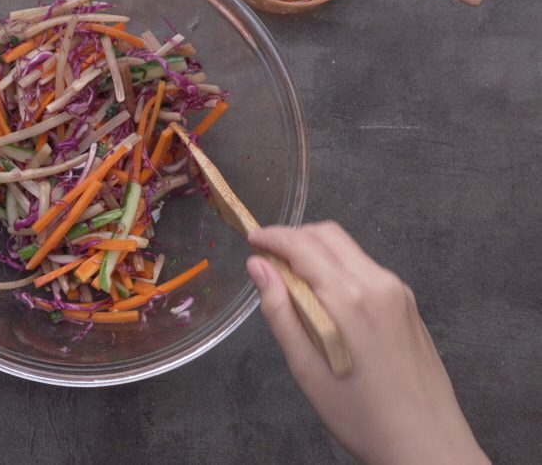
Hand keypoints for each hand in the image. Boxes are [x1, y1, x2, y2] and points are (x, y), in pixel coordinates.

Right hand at [247, 222, 487, 464]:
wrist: (427, 443)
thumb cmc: (360, 415)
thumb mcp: (306, 369)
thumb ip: (280, 312)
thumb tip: (258, 267)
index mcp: (348, 298)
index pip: (303, 245)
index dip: (272, 236)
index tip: (251, 239)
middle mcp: (377, 283)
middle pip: (328, 235)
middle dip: (293, 237)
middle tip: (267, 259)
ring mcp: (397, 290)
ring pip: (348, 248)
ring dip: (315, 250)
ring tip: (292, 280)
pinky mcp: (407, 302)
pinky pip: (365, 267)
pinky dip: (337, 267)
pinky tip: (325, 298)